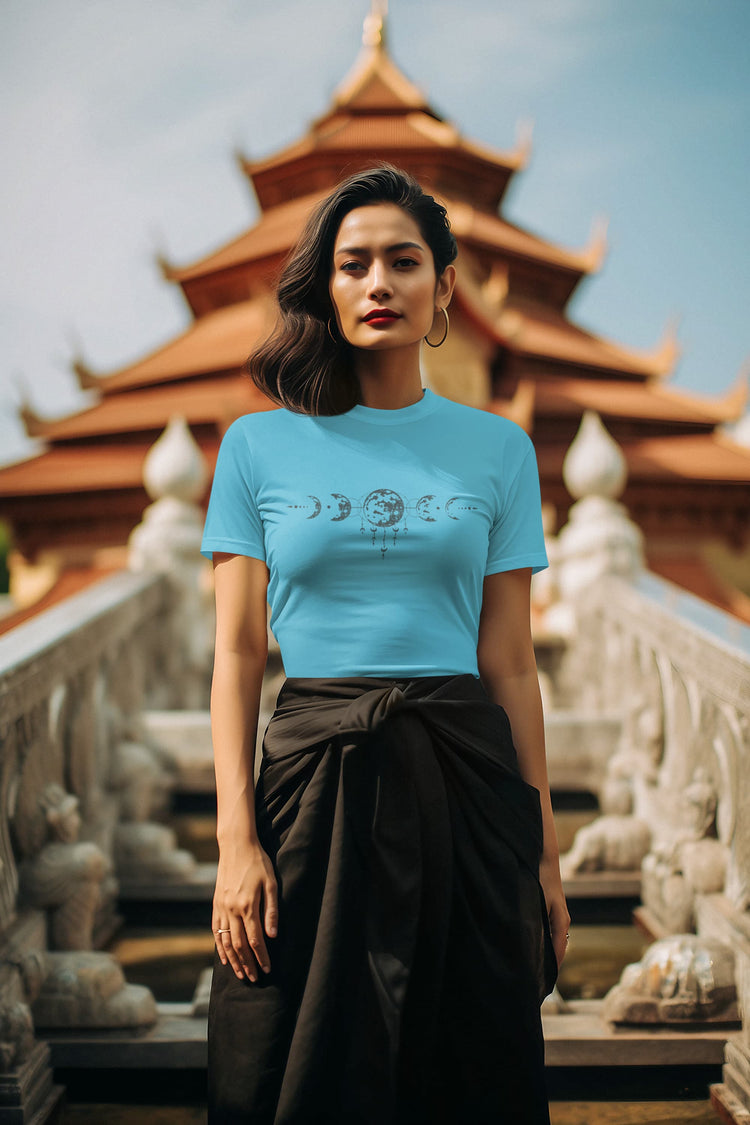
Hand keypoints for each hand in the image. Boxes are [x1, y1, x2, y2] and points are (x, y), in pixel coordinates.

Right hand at [213, 840, 277, 981]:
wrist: (236, 846)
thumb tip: (272, 936)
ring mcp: (222, 908)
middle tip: (254, 979)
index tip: (267, 969)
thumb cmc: (258, 863)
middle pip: (240, 945)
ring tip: (240, 974)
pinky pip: (216, 931)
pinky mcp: (216, 904)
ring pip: (226, 941)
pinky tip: (225, 957)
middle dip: (247, 964)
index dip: (261, 957)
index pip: (255, 940)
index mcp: (248, 906)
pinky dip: (220, 946)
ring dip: (233, 960)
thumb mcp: (271, 884)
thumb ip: (272, 911)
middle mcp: (232, 910)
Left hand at [539, 852, 570, 969]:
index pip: (559, 951)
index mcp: (561, 922)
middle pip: (557, 948)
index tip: (544, 982)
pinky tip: (532, 946)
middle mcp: (562, 922)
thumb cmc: (541, 880)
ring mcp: (558, 916)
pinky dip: (543, 942)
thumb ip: (538, 923)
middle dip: (548, 963)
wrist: (545, 860)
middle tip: (536, 980)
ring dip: (545, 953)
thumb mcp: (538, 903)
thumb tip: (533, 942)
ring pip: (553, 941)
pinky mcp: (552, 911)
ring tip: (533, 969)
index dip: (552, 967)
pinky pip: (549, 932)